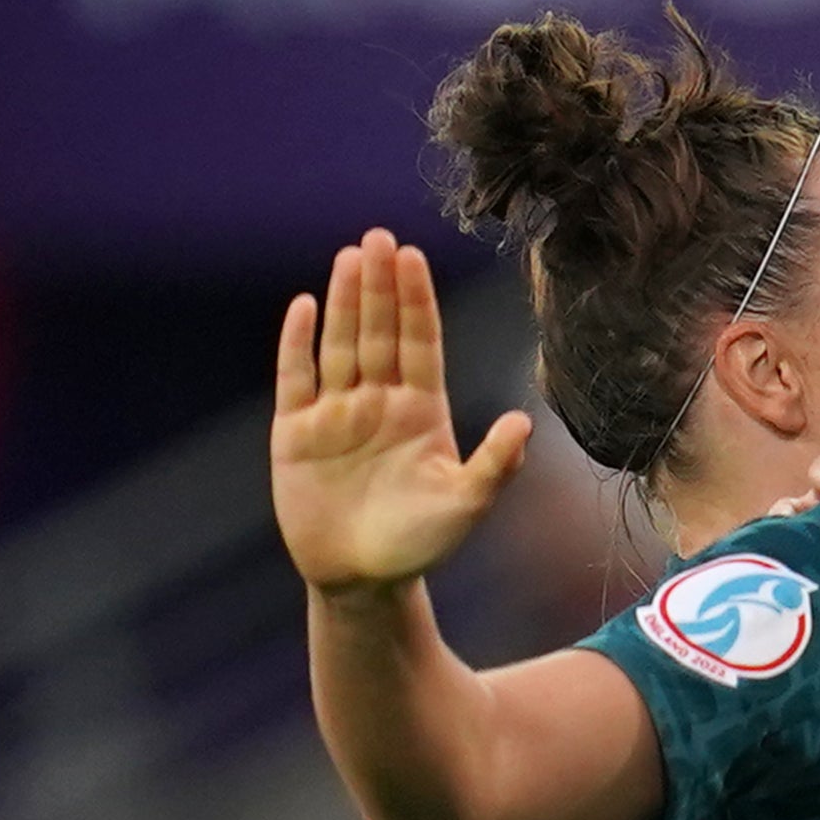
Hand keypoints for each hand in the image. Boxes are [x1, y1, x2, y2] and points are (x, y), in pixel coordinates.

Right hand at [270, 230, 532, 593]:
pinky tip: (303, 306)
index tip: (414, 257)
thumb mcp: (465, 506)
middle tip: (379, 237)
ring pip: (340, 344)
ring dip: (343, 302)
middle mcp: (379, 401)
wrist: (362, 581)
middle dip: (379, 286)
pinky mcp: (296, 432)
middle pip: (379, 332)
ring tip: (349, 257)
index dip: (416, 300)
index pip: (420, 342)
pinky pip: (296, 377)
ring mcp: (336, 413)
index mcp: (421, 410)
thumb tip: (524, 423)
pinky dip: (297, 344)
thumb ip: (494, 465)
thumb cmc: (419, 545)